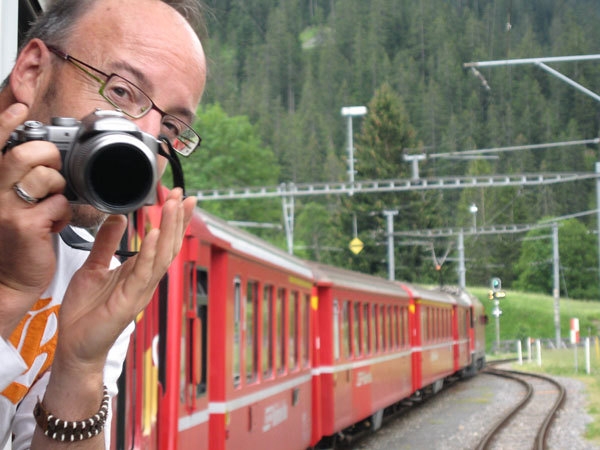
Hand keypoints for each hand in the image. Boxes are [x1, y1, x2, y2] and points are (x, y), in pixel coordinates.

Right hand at [0, 103, 69, 337]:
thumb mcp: (13, 205)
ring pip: (46, 177)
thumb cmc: (18, 240)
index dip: (5, 123)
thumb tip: (47, 159)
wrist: (10, 279)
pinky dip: (64, 213)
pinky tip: (55, 223)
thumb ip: (23, 181)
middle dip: (50, 157)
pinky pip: (58, 204)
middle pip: (26, 154)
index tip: (19, 108)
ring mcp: (7, 208)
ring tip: (53, 204)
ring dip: (60, 189)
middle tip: (54, 173)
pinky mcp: (25, 226)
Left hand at [52, 188, 195, 376]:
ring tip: (172, 205)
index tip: (175, 196)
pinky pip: (143, 273)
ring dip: (169, 229)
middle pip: (169, 245)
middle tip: (182, 195)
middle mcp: (145, 279)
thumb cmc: (85, 312)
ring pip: (162, 255)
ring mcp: (141, 290)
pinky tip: (153, 233)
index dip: (170, 219)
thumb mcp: (94, 267)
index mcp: (138, 271)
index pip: (161, 240)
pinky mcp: (130, 300)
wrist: (74, 345)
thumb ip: (106, 243)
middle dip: (177, 219)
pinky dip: (150, 252)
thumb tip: (118, 218)